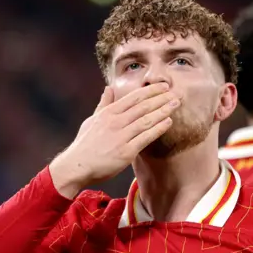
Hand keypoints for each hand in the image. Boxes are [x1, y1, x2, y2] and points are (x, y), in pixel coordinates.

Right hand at [49, 83, 180, 197]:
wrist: (76, 166)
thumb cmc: (84, 144)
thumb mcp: (92, 120)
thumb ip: (103, 104)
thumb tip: (108, 88)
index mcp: (108, 113)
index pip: (134, 98)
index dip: (151, 91)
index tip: (164, 86)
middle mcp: (115, 122)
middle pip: (143, 106)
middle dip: (161, 98)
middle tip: (176, 93)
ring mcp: (121, 137)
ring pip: (146, 120)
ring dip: (163, 111)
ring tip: (176, 105)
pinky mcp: (125, 152)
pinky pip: (145, 137)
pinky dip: (158, 129)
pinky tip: (168, 122)